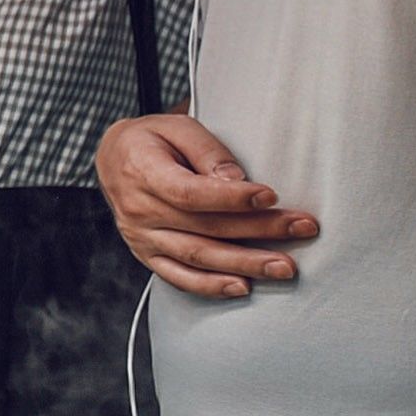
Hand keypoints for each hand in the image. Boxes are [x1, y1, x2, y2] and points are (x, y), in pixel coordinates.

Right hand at [95, 113, 313, 299]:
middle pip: (204, 227)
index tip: (271, 196)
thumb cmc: (152, 140)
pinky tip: (243, 287)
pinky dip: (211, 286)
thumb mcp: (176, 127)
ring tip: (285, 266)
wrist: (113, 160)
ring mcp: (142, 238)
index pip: (190, 193)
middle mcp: (139, 211)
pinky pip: (179, 277)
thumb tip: (238, 180)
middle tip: (302, 229)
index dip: (232, 198)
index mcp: (143, 173)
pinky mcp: (148, 255)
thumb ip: (207, 150)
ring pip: (197, 256)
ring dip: (245, 264)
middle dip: (259, 231)